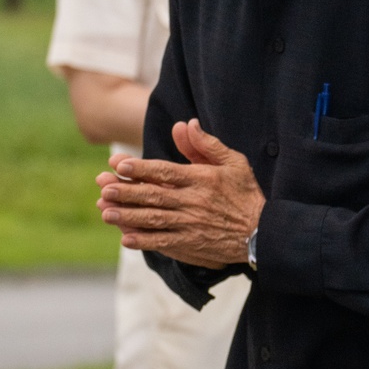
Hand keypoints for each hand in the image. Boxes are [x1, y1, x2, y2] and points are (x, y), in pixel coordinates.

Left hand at [96, 119, 264, 268]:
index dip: (141, 168)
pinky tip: (126, 238)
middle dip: (127, 192)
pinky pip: (163, 242)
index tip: (120, 164)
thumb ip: (207, 144)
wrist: (263, 232)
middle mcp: (194, 202)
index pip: (165, 172)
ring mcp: (191, 225)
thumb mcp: (234, 162)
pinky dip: (144, 241)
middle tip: (104, 187)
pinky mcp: (192, 244)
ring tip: (105, 212)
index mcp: (202, 179)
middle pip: (154, 196)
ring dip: (128, 216)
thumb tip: (186, 124)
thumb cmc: (246, 193)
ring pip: (154, 219)